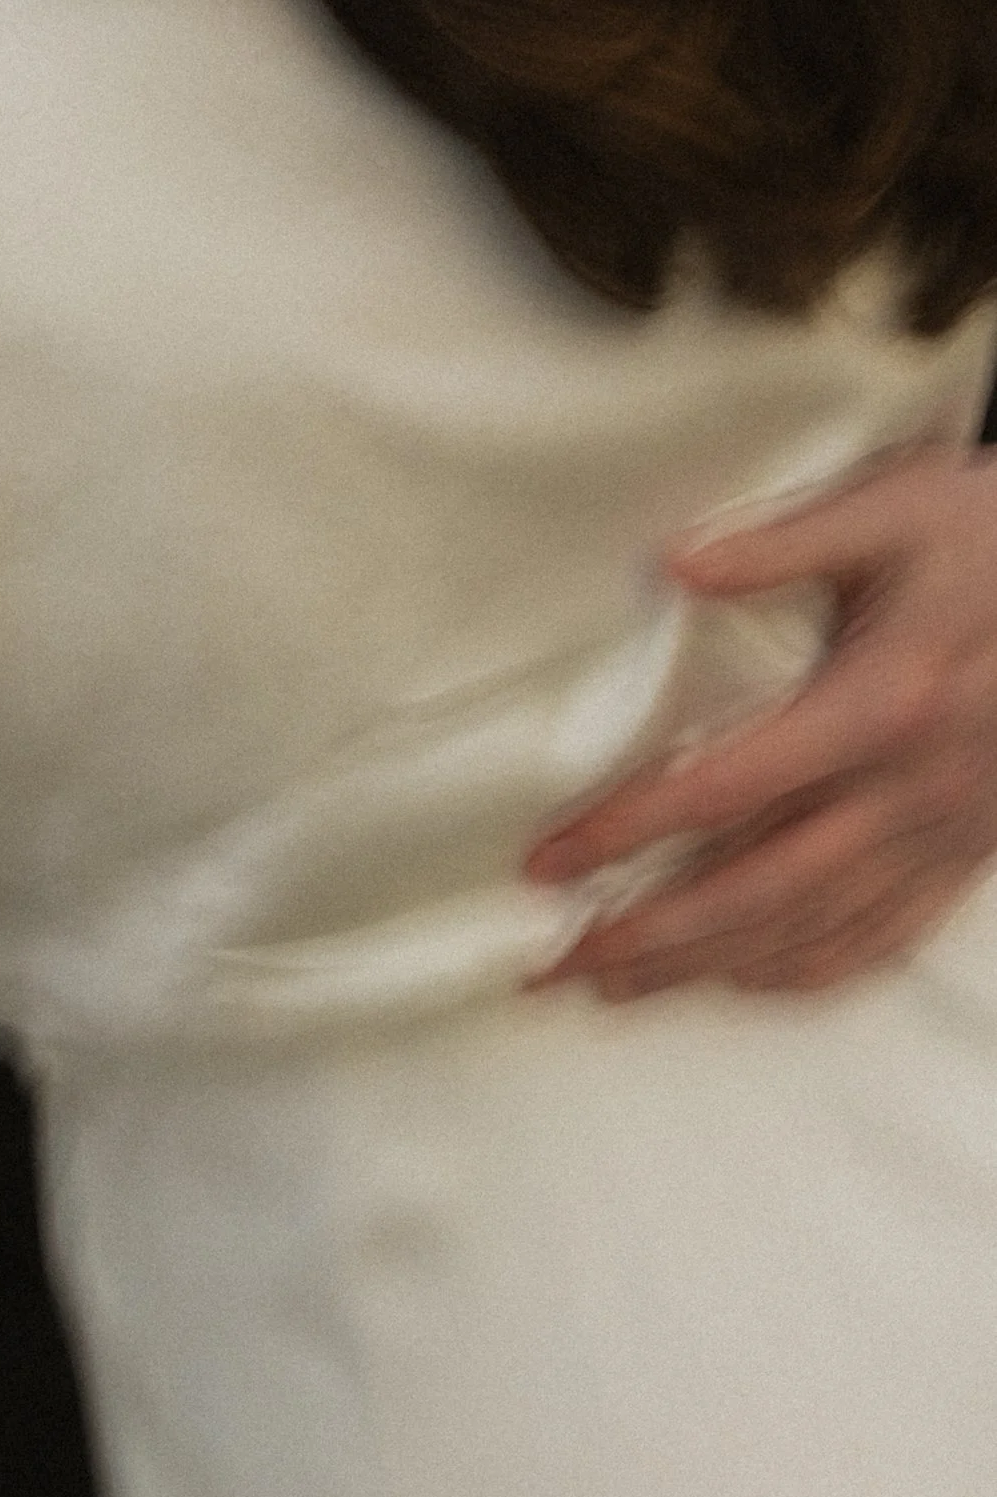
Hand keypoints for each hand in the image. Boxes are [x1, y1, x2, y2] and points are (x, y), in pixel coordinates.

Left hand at [524, 445, 996, 997]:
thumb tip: (673, 562)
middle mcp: (909, 790)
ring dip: (711, 967)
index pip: (723, 789)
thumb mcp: (897, 507)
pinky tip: (750, 983)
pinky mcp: (971, 852)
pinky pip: (888, 934)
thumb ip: (781, 540)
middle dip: (650, 937)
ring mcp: (945, 832)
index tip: (544, 863)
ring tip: (618, 989)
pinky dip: (812, 971)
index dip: (627, 832)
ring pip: (816, 926)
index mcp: (878, 705)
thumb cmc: (996, 532)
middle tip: (552, 966)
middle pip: (758, 888)